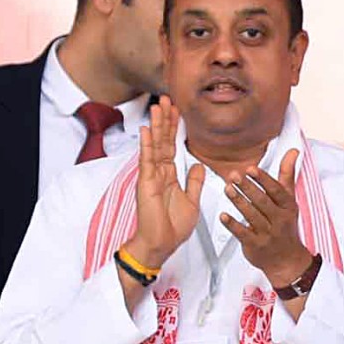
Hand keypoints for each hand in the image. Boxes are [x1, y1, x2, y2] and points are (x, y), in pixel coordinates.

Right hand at [122, 97, 203, 269]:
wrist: (162, 244)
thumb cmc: (173, 228)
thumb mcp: (192, 201)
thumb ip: (194, 182)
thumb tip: (198, 166)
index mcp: (170, 176)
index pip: (172, 146)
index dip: (175, 128)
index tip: (178, 111)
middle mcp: (159, 173)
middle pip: (163, 140)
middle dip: (166, 120)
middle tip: (168, 99)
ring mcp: (151, 177)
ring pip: (155, 145)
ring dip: (157, 125)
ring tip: (158, 106)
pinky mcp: (146, 183)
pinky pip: (147, 160)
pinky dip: (148, 145)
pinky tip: (147, 130)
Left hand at [219, 150, 313, 289]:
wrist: (287, 260)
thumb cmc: (285, 226)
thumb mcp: (289, 200)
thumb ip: (287, 175)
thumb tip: (293, 152)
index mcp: (288, 207)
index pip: (276, 191)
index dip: (263, 179)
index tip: (251, 169)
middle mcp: (279, 219)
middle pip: (262, 201)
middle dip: (248, 187)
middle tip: (234, 176)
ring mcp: (267, 233)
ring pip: (251, 215)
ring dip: (238, 201)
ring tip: (227, 189)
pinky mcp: (255, 245)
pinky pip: (242, 233)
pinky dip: (232, 224)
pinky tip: (223, 216)